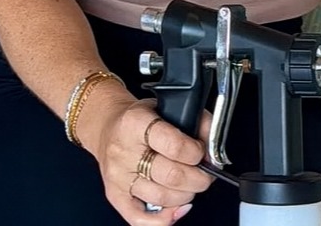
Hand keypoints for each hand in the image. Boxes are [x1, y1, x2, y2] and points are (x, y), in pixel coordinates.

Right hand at [77, 87, 212, 224]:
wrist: (107, 126)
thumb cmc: (138, 119)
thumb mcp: (165, 107)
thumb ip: (193, 121)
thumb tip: (213, 145)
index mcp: (136, 123)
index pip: (174, 145)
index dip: (196, 152)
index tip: (202, 151)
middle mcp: (124, 151)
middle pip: (172, 176)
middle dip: (198, 178)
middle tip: (206, 172)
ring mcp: (118, 177)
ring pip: (162, 197)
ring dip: (187, 195)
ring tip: (191, 184)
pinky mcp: (115, 195)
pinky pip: (141, 220)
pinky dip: (165, 218)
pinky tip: (177, 208)